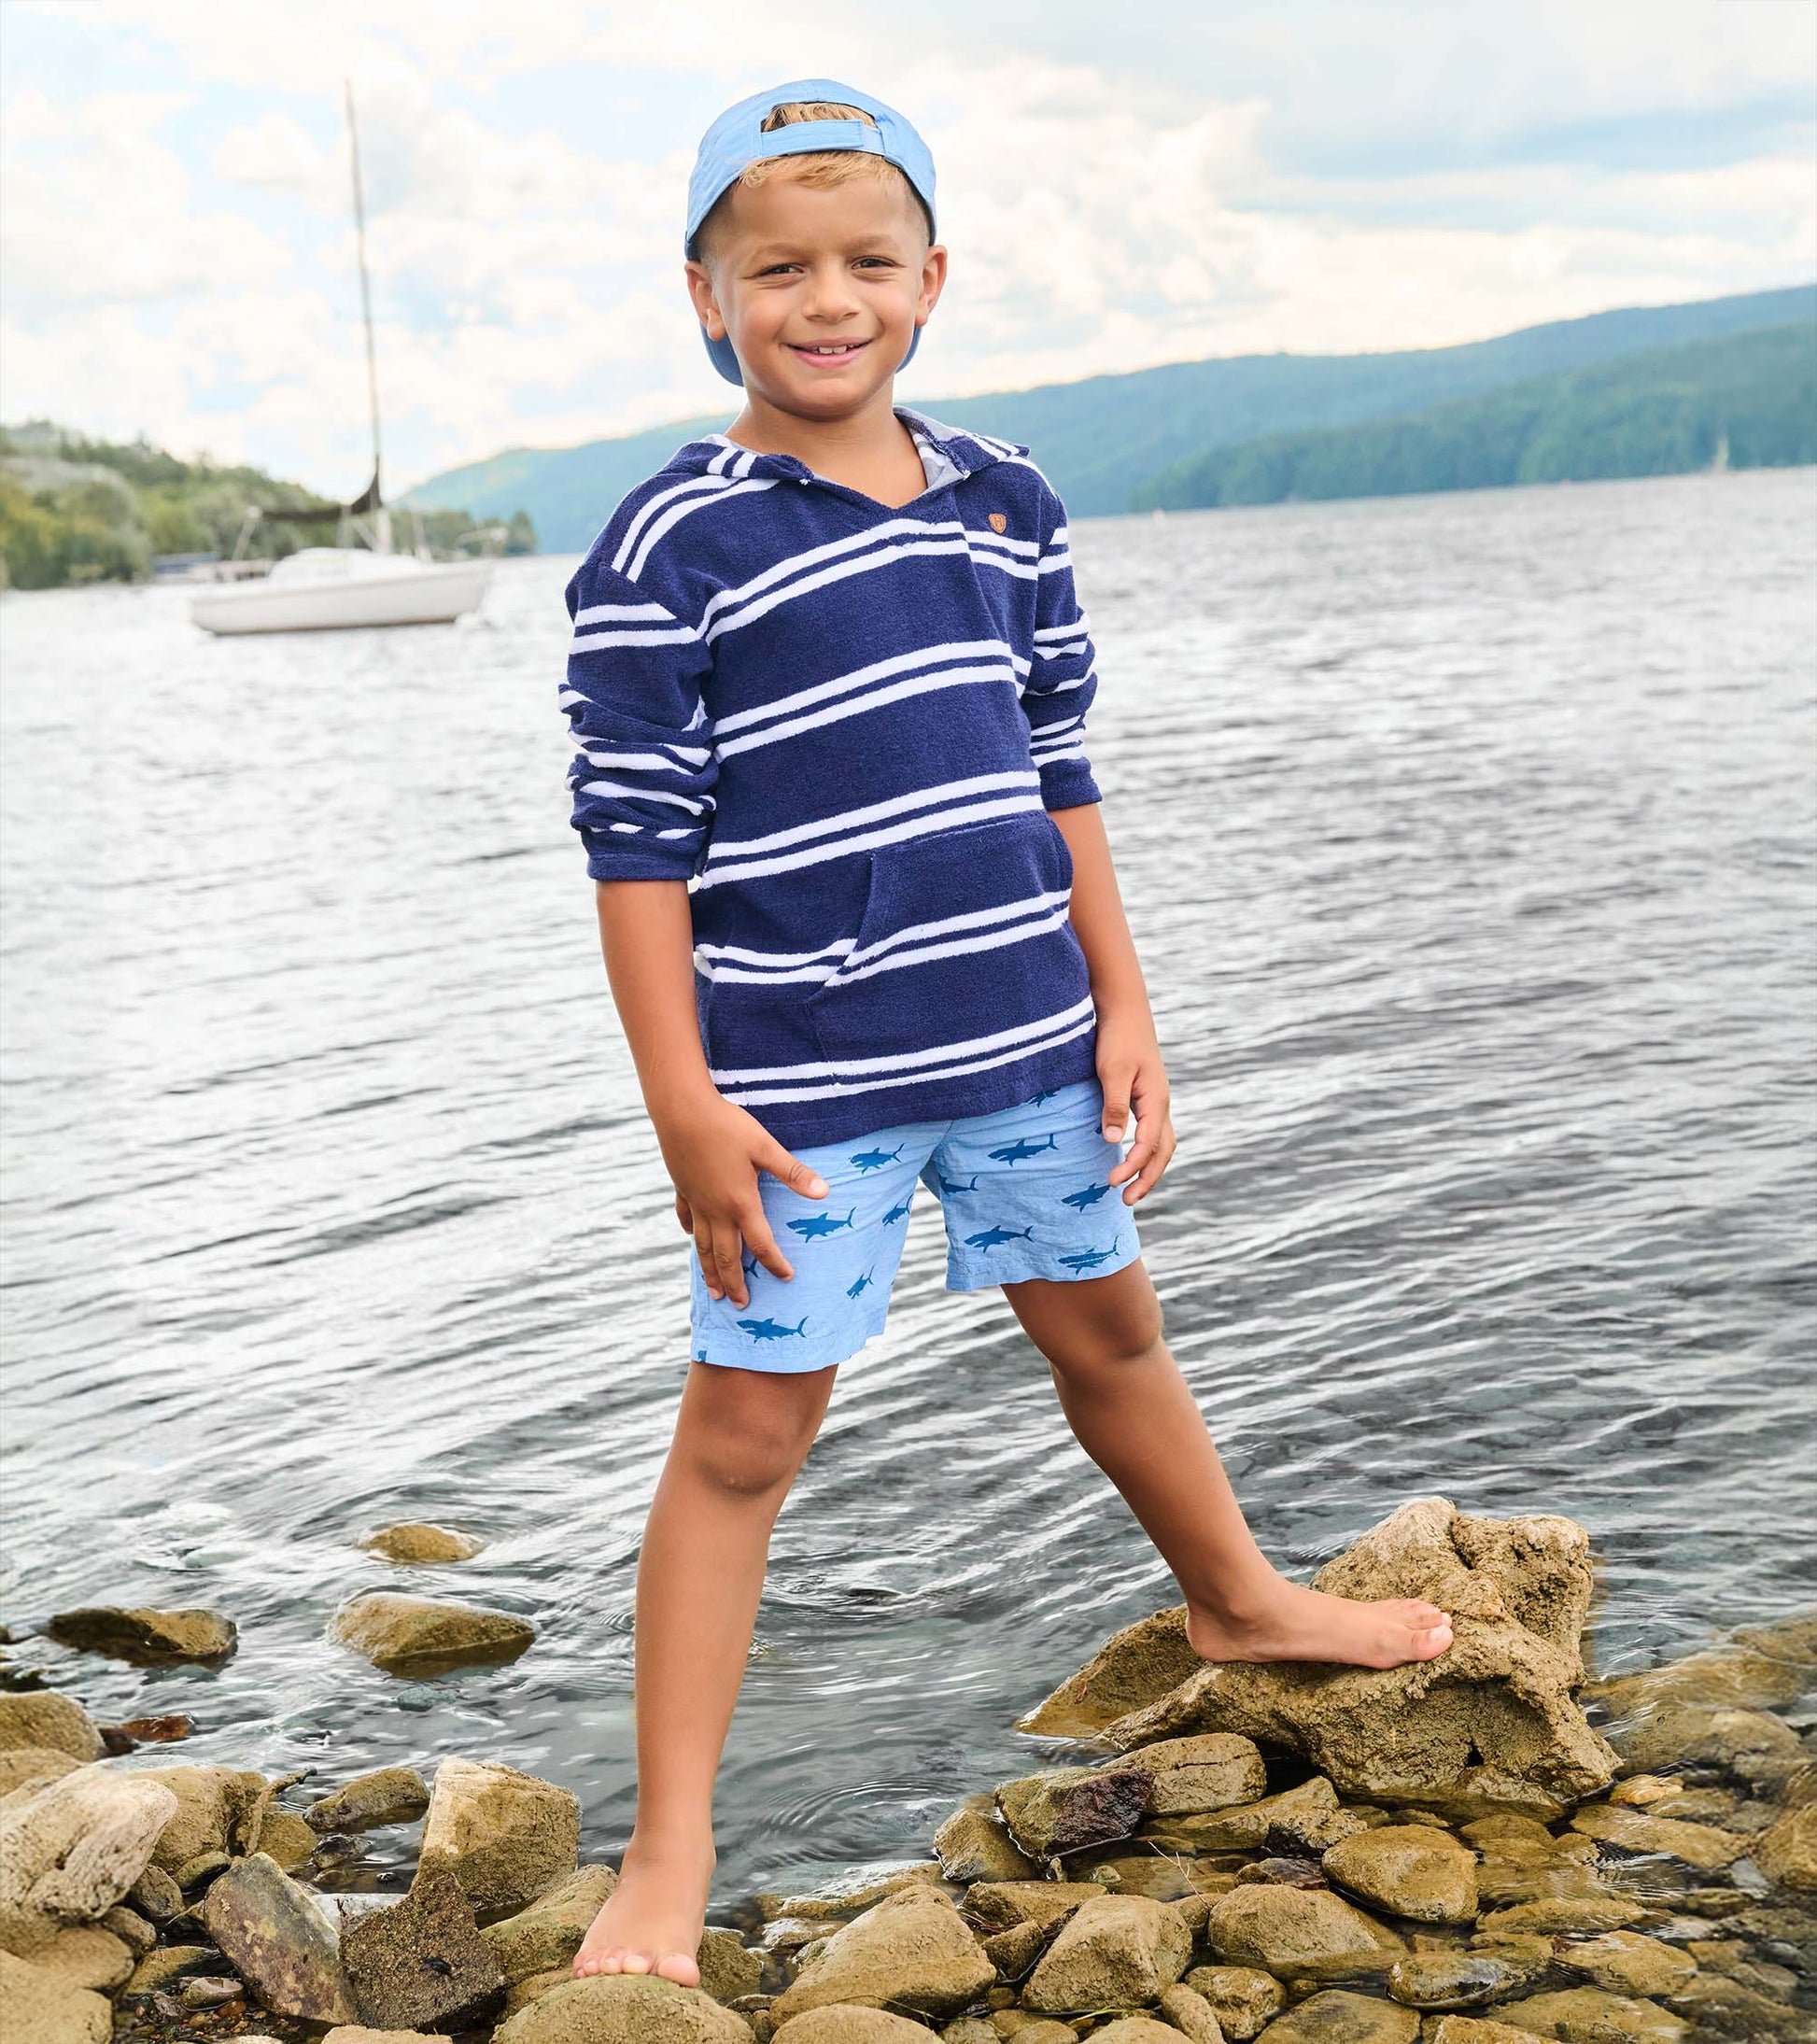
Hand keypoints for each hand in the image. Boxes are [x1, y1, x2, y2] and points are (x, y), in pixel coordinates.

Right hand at [656, 1089, 827, 1307]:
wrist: (681, 1111)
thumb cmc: (727, 1126)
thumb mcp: (765, 1147)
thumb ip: (793, 1173)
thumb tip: (824, 1193)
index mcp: (740, 1203)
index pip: (761, 1243)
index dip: (774, 1263)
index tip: (786, 1278)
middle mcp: (716, 1209)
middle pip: (726, 1255)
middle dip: (735, 1282)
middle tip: (740, 1304)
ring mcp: (696, 1201)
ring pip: (702, 1245)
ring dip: (709, 1271)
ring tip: (713, 1292)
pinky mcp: (682, 1188)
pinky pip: (687, 1218)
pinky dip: (692, 1233)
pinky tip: (692, 1239)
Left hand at [1097, 1006, 1175, 1203]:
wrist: (1125, 1012)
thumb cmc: (1118, 1039)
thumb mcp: (1113, 1072)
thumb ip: (1114, 1106)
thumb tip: (1113, 1141)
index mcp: (1156, 1101)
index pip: (1148, 1145)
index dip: (1132, 1167)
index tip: (1111, 1182)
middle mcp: (1161, 1105)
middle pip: (1163, 1152)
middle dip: (1148, 1178)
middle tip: (1126, 1201)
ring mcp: (1156, 1102)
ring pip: (1162, 1144)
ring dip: (1149, 1168)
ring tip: (1131, 1188)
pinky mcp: (1147, 1098)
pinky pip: (1153, 1133)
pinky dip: (1146, 1152)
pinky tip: (1130, 1158)